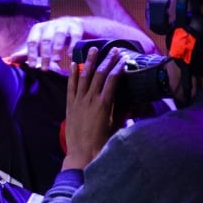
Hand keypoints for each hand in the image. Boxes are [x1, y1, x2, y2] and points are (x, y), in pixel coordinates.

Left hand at [24, 16, 82, 69]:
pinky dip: (72, 45)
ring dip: (57, 48)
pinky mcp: (76, 27)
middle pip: (45, 40)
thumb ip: (27, 52)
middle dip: (44, 55)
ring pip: (59, 35)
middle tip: (45, 68)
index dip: (31, 54)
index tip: (32, 66)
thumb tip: (11, 59)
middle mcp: (50, 25)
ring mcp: (63, 24)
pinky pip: (74, 35)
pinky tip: (70, 56)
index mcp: (38, 29)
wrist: (72, 25)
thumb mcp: (39, 43)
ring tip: (57, 61)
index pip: (32, 41)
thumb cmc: (52, 37)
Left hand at [63, 47, 123, 168]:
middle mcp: (90, 99)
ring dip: (89, 61)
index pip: (112, 80)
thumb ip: (124, 112)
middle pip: (99, 74)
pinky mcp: (70, 105)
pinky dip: (73, 74)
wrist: (82, 153)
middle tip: (114, 50)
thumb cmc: (102, 142)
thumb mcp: (117, 126)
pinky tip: (75, 64)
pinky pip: (71, 86)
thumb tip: (133, 103)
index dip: (118, 68)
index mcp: (104, 104)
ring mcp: (78, 101)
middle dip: (107, 60)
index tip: (124, 59)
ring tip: (94, 49)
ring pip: (84, 76)